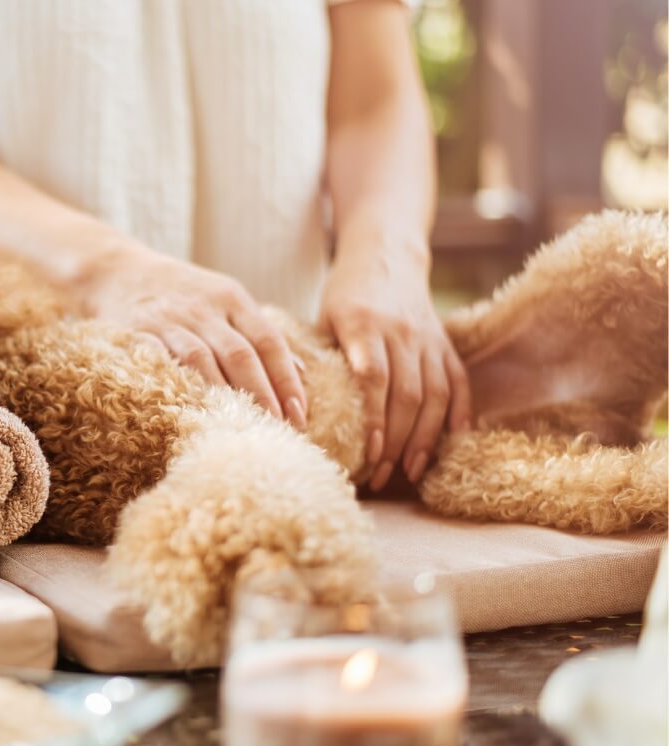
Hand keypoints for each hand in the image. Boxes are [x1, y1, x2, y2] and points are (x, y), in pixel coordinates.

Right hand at [81, 246, 307, 427]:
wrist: (117, 271)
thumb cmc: (181, 293)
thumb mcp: (225, 301)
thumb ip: (260, 334)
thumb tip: (302, 374)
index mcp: (231, 298)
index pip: (268, 341)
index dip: (286, 379)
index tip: (300, 413)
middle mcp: (204, 308)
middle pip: (240, 354)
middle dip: (263, 395)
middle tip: (278, 430)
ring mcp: (170, 321)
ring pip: (203, 361)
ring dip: (225, 397)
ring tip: (242, 428)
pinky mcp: (138, 333)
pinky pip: (161, 363)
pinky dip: (179, 386)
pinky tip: (193, 411)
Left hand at [319, 238, 470, 489]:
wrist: (385, 256)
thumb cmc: (345, 294)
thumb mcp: (323, 318)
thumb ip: (317, 358)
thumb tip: (300, 409)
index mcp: (364, 326)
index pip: (374, 380)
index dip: (374, 421)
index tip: (369, 454)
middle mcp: (402, 334)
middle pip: (407, 396)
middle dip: (396, 442)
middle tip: (381, 476)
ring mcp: (428, 339)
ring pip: (435, 395)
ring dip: (425, 438)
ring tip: (410, 470)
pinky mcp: (445, 343)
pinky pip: (458, 382)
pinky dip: (460, 413)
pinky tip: (454, 441)